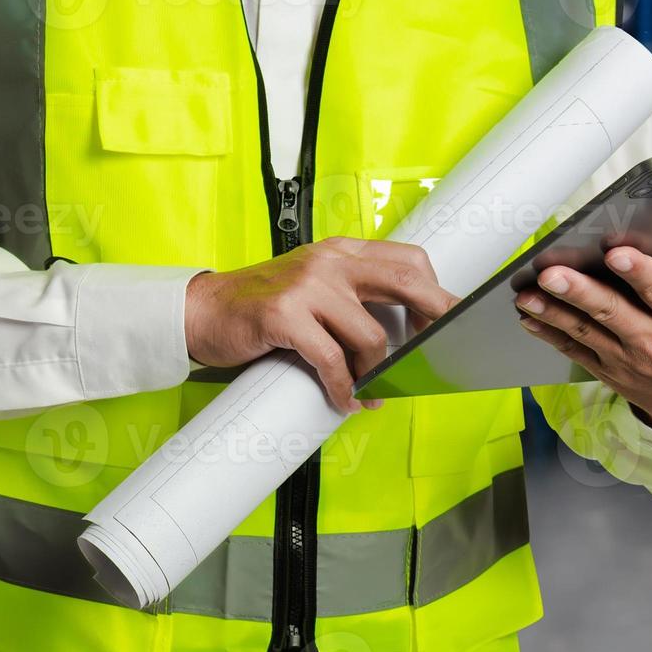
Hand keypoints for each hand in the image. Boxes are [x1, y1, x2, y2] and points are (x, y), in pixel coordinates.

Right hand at [185, 237, 458, 411]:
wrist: (202, 311)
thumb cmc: (261, 306)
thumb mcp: (313, 287)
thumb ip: (353, 297)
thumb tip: (404, 334)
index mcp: (342, 251)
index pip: (408, 260)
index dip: (436, 292)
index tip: (449, 323)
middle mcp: (330, 261)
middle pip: (406, 282)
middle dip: (434, 319)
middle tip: (442, 353)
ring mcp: (307, 286)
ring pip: (370, 335)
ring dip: (378, 373)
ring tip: (372, 393)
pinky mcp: (284, 315)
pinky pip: (331, 359)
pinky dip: (344, 388)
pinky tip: (345, 400)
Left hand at [514, 235, 651, 443]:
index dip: (640, 274)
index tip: (617, 253)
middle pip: (613, 313)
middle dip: (579, 292)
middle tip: (551, 273)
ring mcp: (628, 359)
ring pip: (586, 332)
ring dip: (553, 311)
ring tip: (526, 293)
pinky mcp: (609, 370)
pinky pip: (574, 351)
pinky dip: (550, 333)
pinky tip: (527, 315)